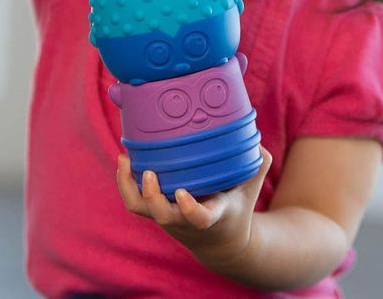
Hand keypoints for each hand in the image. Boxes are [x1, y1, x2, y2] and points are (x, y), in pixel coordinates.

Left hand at [116, 146, 271, 270]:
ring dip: (130, 187)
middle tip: (149, 172)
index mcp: (211, 215)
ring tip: (125, 159)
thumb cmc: (237, 207)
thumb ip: (258, 163)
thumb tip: (256, 138)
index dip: (189, 209)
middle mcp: (184, 219)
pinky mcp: (155, 211)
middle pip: (162, 215)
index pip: (198, 218)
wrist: (221, 243)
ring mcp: (167, 216)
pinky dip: (125, 182)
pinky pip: (134, 201)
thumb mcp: (251, 188)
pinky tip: (124, 159)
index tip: (183, 194)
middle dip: (152, 196)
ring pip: (141, 209)